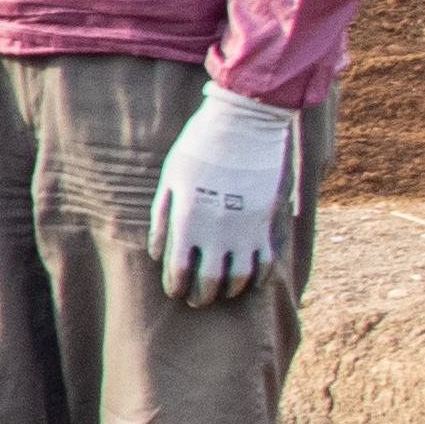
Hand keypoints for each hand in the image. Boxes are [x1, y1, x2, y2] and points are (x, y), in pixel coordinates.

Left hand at [147, 85, 305, 306]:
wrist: (243, 124)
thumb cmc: (199, 148)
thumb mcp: (170, 180)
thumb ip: (162, 219)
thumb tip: (158, 255)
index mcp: (187, 219)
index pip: (179, 270)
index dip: (176, 286)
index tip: (175, 292)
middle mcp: (216, 230)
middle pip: (210, 281)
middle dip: (201, 296)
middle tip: (197, 300)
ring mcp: (245, 227)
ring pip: (240, 277)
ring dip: (230, 290)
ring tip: (222, 291)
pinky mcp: (266, 221)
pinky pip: (265, 261)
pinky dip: (257, 276)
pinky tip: (249, 279)